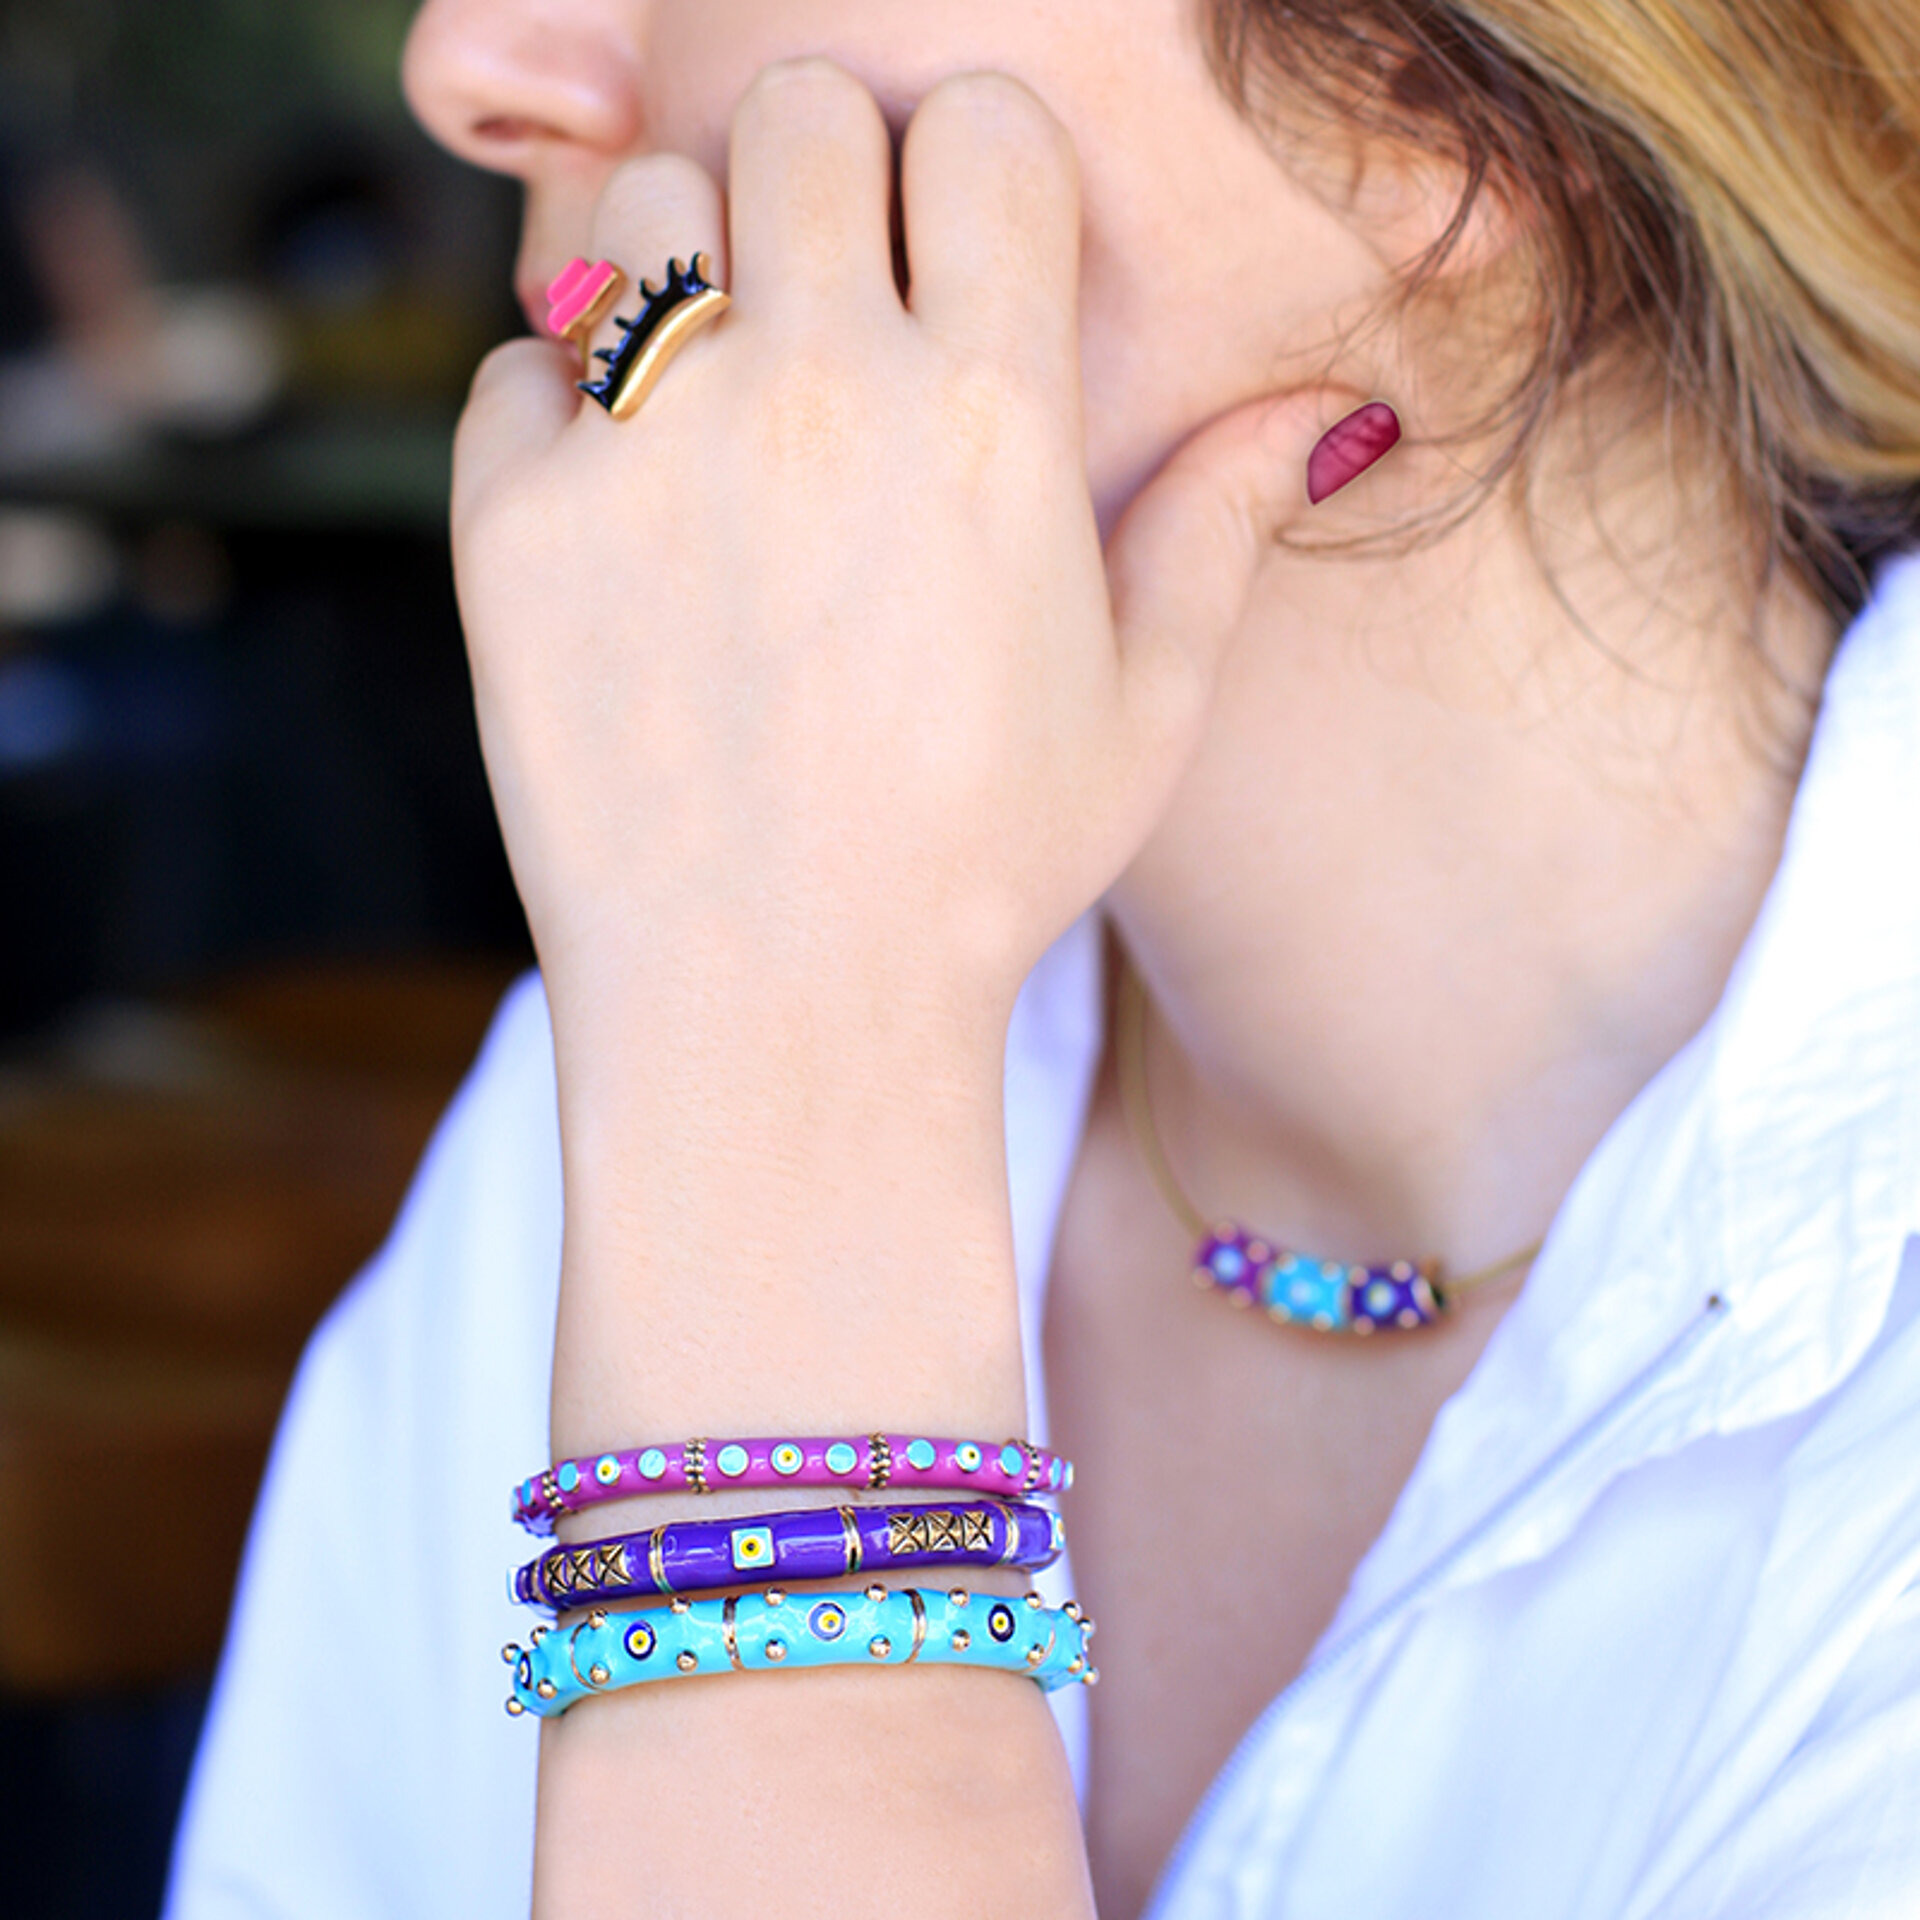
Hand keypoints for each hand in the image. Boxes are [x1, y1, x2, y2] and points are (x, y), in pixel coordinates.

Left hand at [452, 58, 1313, 1067]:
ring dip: (685, 264)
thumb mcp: (1143, 714)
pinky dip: (562, 410)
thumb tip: (1322, 412)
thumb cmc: (980, 875)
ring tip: (718, 399)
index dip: (974, 162)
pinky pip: (518, 367)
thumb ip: (1219, 529)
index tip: (957, 245)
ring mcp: (650, 454)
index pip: (982, 129)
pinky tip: (624, 518)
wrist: (781, 1015)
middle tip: (826, 289)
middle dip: (824, 170)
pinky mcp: (513, 527)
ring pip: (641, 203)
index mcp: (992, 421)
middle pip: (798, 110)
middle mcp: (816, 399)